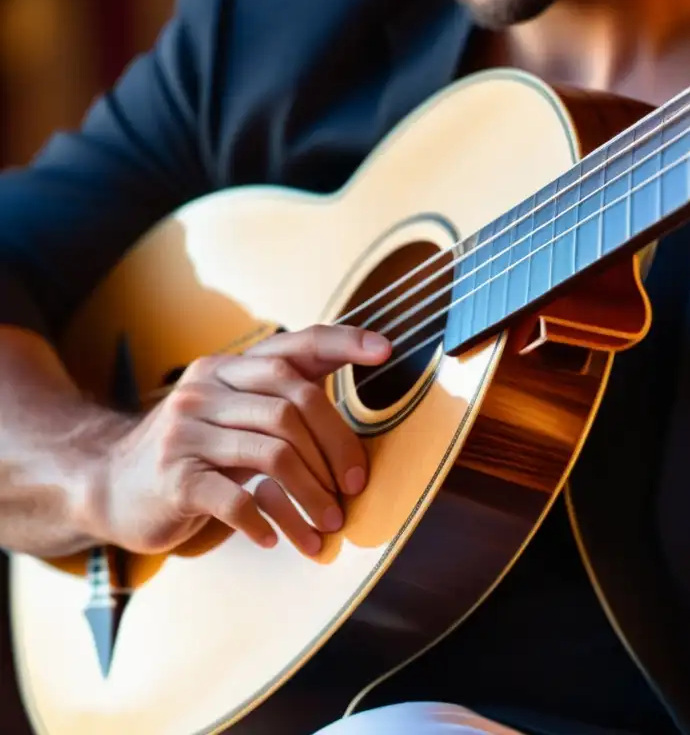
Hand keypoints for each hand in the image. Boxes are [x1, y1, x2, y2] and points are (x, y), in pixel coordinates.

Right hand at [89, 324, 390, 556]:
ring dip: (313, 494)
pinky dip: (266, 522)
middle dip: (337, 448)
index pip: (295, 346)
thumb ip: (280, 405)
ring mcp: (186, 431)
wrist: (110, 486)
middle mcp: (206, 389)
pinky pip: (237, 499)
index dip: (343, 343)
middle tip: (356, 486)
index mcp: (228, 369)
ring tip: (329, 524)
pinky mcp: (174, 478)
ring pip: (274, 453)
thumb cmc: (193, 453)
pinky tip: (277, 538)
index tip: (386, 350)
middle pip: (295, 404)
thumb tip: (350, 420)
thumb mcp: (233, 417)